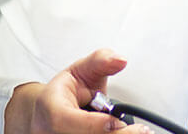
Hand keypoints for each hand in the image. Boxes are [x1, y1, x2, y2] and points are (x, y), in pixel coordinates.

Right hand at [5, 48, 153, 133]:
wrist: (48, 111)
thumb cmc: (64, 92)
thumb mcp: (81, 69)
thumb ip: (101, 61)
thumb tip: (120, 60)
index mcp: (50, 108)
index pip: (65, 120)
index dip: (94, 124)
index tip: (117, 122)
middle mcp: (50, 130)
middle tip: (139, 131)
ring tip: (132, 130)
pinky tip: (120, 132)